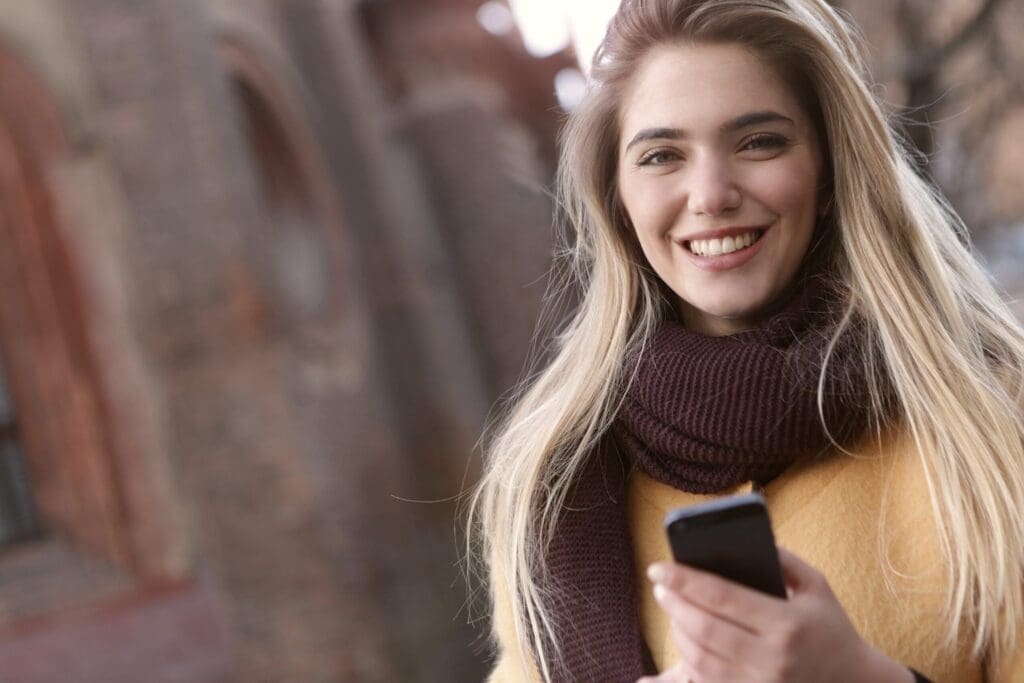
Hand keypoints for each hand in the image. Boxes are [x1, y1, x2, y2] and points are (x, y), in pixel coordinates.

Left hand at [637, 548, 914, 682]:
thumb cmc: (831, 628)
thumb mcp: (816, 586)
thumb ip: (782, 559)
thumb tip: (740, 539)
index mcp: (786, 624)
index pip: (721, 597)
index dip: (684, 580)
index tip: (658, 567)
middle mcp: (772, 659)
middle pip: (704, 628)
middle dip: (674, 604)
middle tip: (660, 586)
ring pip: (700, 659)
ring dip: (677, 633)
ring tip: (672, 610)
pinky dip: (690, 661)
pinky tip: (686, 641)